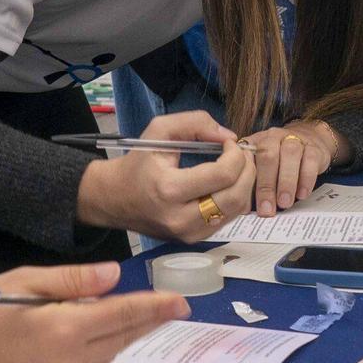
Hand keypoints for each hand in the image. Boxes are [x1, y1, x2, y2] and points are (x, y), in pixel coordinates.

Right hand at [0, 261, 189, 362]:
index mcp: (65, 329)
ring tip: (138, 316)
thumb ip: (72, 282)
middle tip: (171, 307)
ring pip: (107, 356)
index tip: (180, 302)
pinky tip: (101, 337)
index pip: (123, 315)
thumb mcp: (23, 282)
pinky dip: (101, 351)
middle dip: (147, 321)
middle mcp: (69, 361)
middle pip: (121, 338)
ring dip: (124, 336)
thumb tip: (113, 277)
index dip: (155, 308)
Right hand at [73, 111, 253, 241]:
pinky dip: (235, 198)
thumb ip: (194, 123)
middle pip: (236, 196)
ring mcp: (189, 233)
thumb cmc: (138, 163)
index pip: (223, 174)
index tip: (230, 143)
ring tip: (237, 166)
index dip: (236, 155)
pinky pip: (229, 219)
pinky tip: (228, 183)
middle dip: (247, 170)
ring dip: (245, 185)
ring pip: (237, 210)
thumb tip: (228, 136)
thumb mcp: (158, 131)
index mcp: (169, 189)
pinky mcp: (195, 240)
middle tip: (241, 154)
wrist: (114, 199)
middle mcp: (181, 218)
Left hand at [241, 120, 344, 215]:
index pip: (247, 160)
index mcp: (255, 142)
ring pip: (290, 155)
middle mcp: (273, 137)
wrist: (308, 138)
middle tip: (267, 209)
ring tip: (284, 203)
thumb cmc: (279, 158)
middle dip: (266, 185)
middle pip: (268, 156)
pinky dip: (306, 179)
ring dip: (286, 182)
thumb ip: (251, 180)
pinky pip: (310, 160)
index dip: (245, 183)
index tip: (246, 207)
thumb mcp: (261, 164)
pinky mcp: (314, 148)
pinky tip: (302, 194)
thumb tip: (243, 207)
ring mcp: (294, 140)